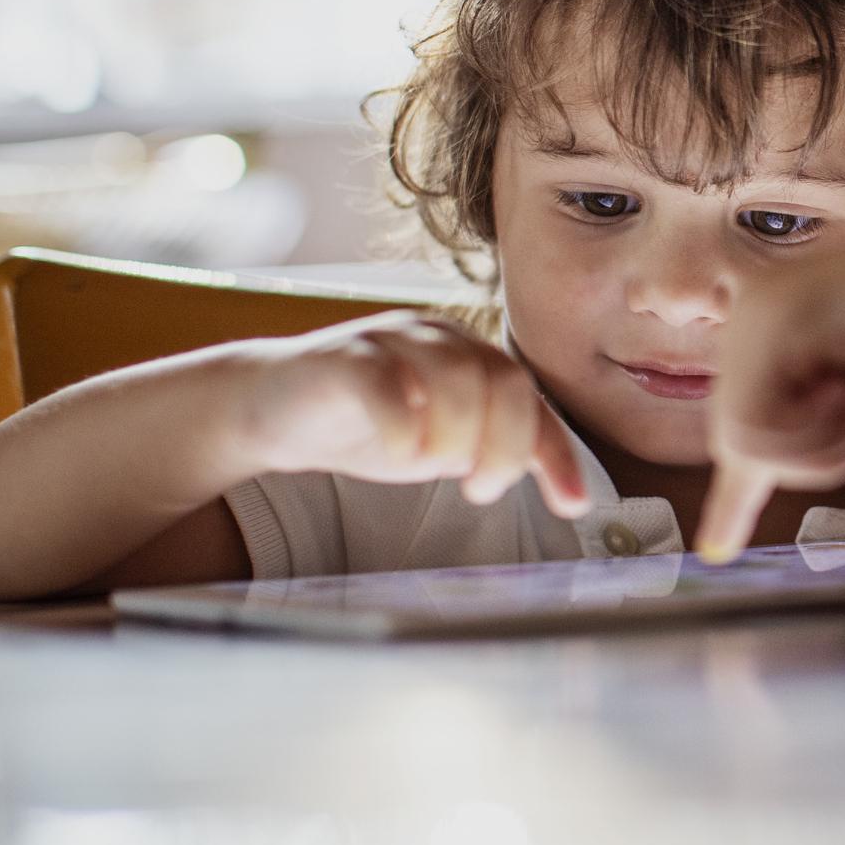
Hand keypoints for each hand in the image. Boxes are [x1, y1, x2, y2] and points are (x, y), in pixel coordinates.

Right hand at [237, 310, 590, 517]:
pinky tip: (401, 454)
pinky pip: (381, 379)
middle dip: (507, 444)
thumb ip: (495, 451)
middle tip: (482, 488)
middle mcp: (439, 338)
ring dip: (459, 435)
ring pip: (454, 374)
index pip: (532, 400)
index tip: (572, 506)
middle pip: (504, 379)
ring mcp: (389, 341)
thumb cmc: (369, 424)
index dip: (557, 454)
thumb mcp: (445, 445)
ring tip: (436, 469)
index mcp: (471, 356)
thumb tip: (564, 491)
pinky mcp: (340, 358)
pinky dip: (401, 422)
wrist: (272, 406)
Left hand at [699, 210, 844, 559]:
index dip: (732, 499)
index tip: (718, 550)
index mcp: (768, 334)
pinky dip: (817, 430)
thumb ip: (817, 430)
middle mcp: (747, 320)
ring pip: (747, 441)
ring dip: (821, 447)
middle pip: (738, 442)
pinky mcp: (769, 326)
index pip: (739, 421)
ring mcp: (751, 318)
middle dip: (811, 461)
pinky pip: (761, 426)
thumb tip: (767, 475)